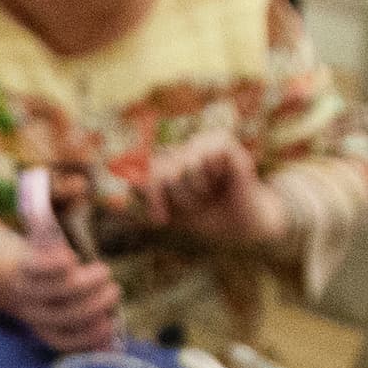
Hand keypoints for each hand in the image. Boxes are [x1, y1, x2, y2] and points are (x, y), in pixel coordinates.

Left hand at [0, 229, 122, 352]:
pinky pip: (42, 267)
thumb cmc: (42, 292)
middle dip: (96, 304)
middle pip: (66, 314)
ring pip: (60, 290)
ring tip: (104, 272)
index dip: (88, 337)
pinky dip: (59, 263)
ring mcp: (27, 289)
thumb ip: (83, 329)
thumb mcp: (58, 312)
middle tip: (114, 291)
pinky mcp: (22, 265)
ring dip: (88, 282)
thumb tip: (112, 350)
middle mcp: (32, 312)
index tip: (110, 325)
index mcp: (41, 327)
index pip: (63, 340)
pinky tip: (73, 259)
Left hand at [146, 132, 292, 254]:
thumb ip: (150, 196)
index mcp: (166, 164)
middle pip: (163, 169)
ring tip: (211, 192)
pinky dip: (213, 173)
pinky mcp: (222, 142)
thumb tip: (125, 189)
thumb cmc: (208, 216)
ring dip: (198, 188)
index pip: (147, 171)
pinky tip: (223, 178)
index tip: (161, 220)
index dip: (152, 195)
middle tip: (197, 205)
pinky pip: (207, 155)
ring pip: (185, 164)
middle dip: (179, 197)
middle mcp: (181, 150)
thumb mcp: (173, 210)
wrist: (243, 226)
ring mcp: (201, 143)